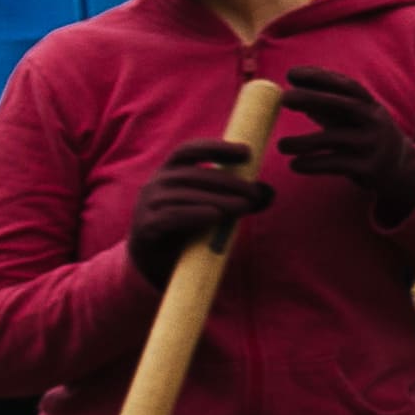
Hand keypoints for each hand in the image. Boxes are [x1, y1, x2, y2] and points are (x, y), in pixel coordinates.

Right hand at [122, 142, 270, 289]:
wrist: (155, 266)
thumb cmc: (185, 232)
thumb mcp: (211, 211)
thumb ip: (235, 200)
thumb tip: (268, 193)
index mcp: (169, 173)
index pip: (189, 150)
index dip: (216, 148)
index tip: (246, 153)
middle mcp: (155, 184)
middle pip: (193, 174)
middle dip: (227, 181)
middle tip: (254, 192)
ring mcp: (147, 205)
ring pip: (184, 195)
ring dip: (218, 199)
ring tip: (244, 206)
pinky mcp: (145, 228)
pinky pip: (170, 217)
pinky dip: (194, 214)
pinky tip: (214, 215)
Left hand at [275, 66, 414, 223]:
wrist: (401, 169)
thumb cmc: (365, 138)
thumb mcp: (352, 120)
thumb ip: (326, 107)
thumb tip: (291, 93)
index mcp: (370, 105)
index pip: (346, 85)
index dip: (320, 77)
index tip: (292, 73)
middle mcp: (375, 121)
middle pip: (342, 104)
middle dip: (313, 98)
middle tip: (284, 98)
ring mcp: (373, 144)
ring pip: (334, 138)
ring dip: (304, 142)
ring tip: (281, 145)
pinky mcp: (369, 168)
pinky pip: (336, 164)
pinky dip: (313, 164)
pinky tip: (294, 165)